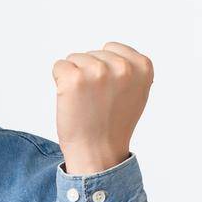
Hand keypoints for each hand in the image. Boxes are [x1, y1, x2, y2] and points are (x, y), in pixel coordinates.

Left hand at [51, 41, 153, 174]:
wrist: (98, 152)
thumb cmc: (113, 125)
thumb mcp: (136, 92)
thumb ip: (129, 69)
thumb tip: (109, 49)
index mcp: (142, 67)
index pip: (111, 49)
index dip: (105, 70)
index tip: (109, 93)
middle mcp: (123, 66)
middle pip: (92, 54)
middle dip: (89, 74)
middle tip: (96, 102)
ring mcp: (98, 71)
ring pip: (75, 59)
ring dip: (75, 78)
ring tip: (86, 103)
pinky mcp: (74, 78)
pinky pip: (59, 66)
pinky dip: (60, 82)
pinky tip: (72, 101)